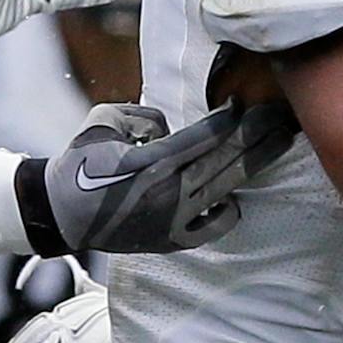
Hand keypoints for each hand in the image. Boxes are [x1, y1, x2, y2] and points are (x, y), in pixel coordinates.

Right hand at [16, 100, 297, 255]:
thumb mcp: (102, 122)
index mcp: (150, 163)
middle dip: (258, 136)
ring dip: (255, 164)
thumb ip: (141, 115)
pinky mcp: (172, 240)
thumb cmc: (78, 163)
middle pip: (226, 161)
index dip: (228, 119)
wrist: (58, 214)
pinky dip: (228, 209)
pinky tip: (234, 193)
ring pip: (227, 188)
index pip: (203, 138)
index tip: (245, 102)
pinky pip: (214, 226)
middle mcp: (168, 193)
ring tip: (279, 143)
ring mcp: (173, 220)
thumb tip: (169, 126)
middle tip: (283, 116)